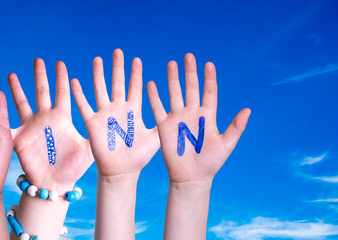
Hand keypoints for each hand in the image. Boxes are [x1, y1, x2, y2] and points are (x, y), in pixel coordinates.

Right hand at [8, 59, 92, 191]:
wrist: (55, 182)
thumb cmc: (73, 167)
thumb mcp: (88, 149)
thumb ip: (96, 134)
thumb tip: (111, 124)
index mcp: (62, 118)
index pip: (62, 92)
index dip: (61, 78)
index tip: (59, 62)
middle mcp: (46, 118)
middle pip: (42, 92)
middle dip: (40, 76)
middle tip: (38, 60)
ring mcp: (31, 126)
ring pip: (22, 102)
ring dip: (17, 89)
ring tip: (12, 73)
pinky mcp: (19, 138)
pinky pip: (7, 123)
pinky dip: (0, 113)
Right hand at [71, 49, 159, 177]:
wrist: (121, 172)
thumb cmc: (139, 157)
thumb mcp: (156, 138)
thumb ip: (163, 123)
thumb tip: (178, 111)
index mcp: (133, 111)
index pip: (134, 87)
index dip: (135, 74)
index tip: (136, 59)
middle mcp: (118, 109)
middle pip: (117, 83)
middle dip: (118, 67)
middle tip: (118, 52)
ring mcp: (104, 115)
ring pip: (100, 89)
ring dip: (99, 75)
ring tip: (98, 59)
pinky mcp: (92, 123)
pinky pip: (84, 106)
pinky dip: (79, 95)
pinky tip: (74, 82)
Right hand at [147, 53, 250, 183]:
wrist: (191, 177)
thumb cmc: (210, 163)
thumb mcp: (226, 145)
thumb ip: (236, 127)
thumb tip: (247, 110)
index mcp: (207, 116)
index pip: (209, 92)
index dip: (209, 78)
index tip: (208, 64)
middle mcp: (192, 113)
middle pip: (191, 88)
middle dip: (189, 72)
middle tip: (188, 56)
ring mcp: (177, 118)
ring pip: (174, 93)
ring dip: (173, 79)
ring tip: (171, 63)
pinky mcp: (164, 126)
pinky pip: (158, 108)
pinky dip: (154, 96)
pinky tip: (151, 84)